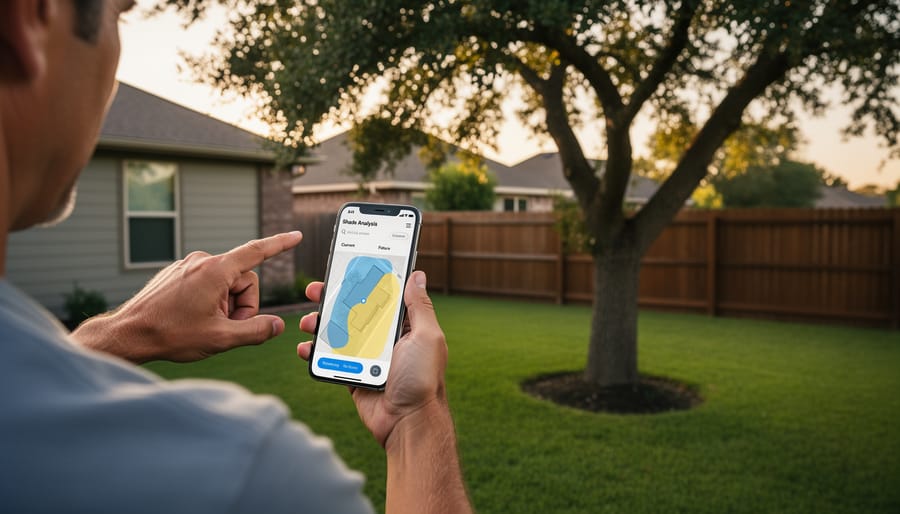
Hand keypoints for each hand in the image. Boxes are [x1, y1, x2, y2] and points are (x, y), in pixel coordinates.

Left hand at [72, 232, 302, 362]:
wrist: (128, 334)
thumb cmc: (171, 335)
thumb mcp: (221, 339)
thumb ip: (256, 331)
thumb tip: (277, 325)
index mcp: (216, 270)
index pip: (257, 251)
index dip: (280, 244)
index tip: (297, 235)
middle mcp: (202, 260)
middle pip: (243, 280)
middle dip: (242, 305)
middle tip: (225, 328)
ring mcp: (188, 266)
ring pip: (225, 284)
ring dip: (224, 305)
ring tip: (204, 324)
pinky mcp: (177, 273)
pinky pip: (206, 284)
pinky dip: (208, 301)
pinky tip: (190, 318)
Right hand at [297, 270, 448, 446]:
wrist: (408, 422)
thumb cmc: (423, 380)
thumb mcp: (427, 337)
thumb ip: (419, 306)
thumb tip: (416, 275)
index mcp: (404, 326)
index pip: (381, 297)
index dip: (363, 282)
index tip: (345, 270)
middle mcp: (385, 338)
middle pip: (354, 311)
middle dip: (333, 299)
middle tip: (314, 290)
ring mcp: (367, 356)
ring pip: (338, 333)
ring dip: (320, 324)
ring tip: (308, 322)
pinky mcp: (352, 373)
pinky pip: (330, 359)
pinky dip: (315, 353)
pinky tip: (306, 349)